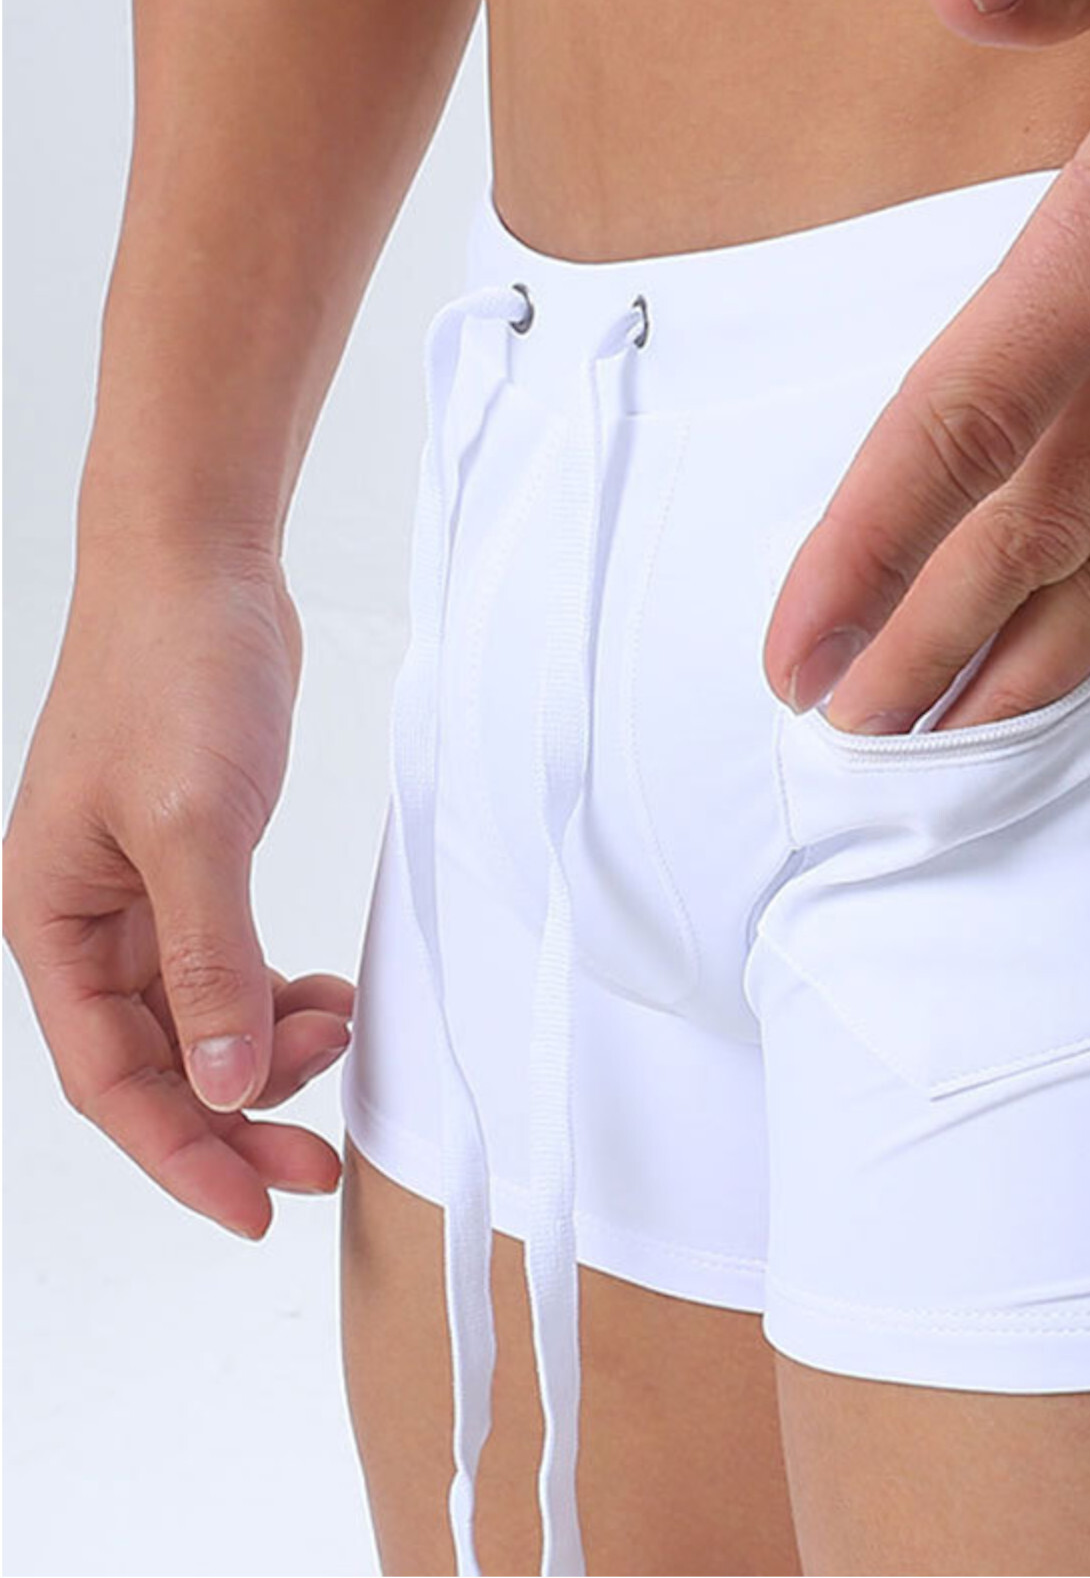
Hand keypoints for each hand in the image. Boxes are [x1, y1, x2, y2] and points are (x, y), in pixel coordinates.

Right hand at [3, 542, 352, 1237]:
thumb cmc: (174, 677)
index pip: (114, 1078)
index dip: (182, 1154)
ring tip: (342, 1037)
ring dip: (270, 1048)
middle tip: (326, 1162)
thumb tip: (226, 1087)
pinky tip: (331, 997)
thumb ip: (210, 958)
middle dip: (239, 1118)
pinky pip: (233, 963)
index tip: (257, 1210)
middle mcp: (88, 921)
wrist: (201, 571)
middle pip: (161, 1061)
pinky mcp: (199, 862)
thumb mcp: (192, 825)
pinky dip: (280, 993)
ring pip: (203, 1016)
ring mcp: (143, 893)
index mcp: (54, 922)